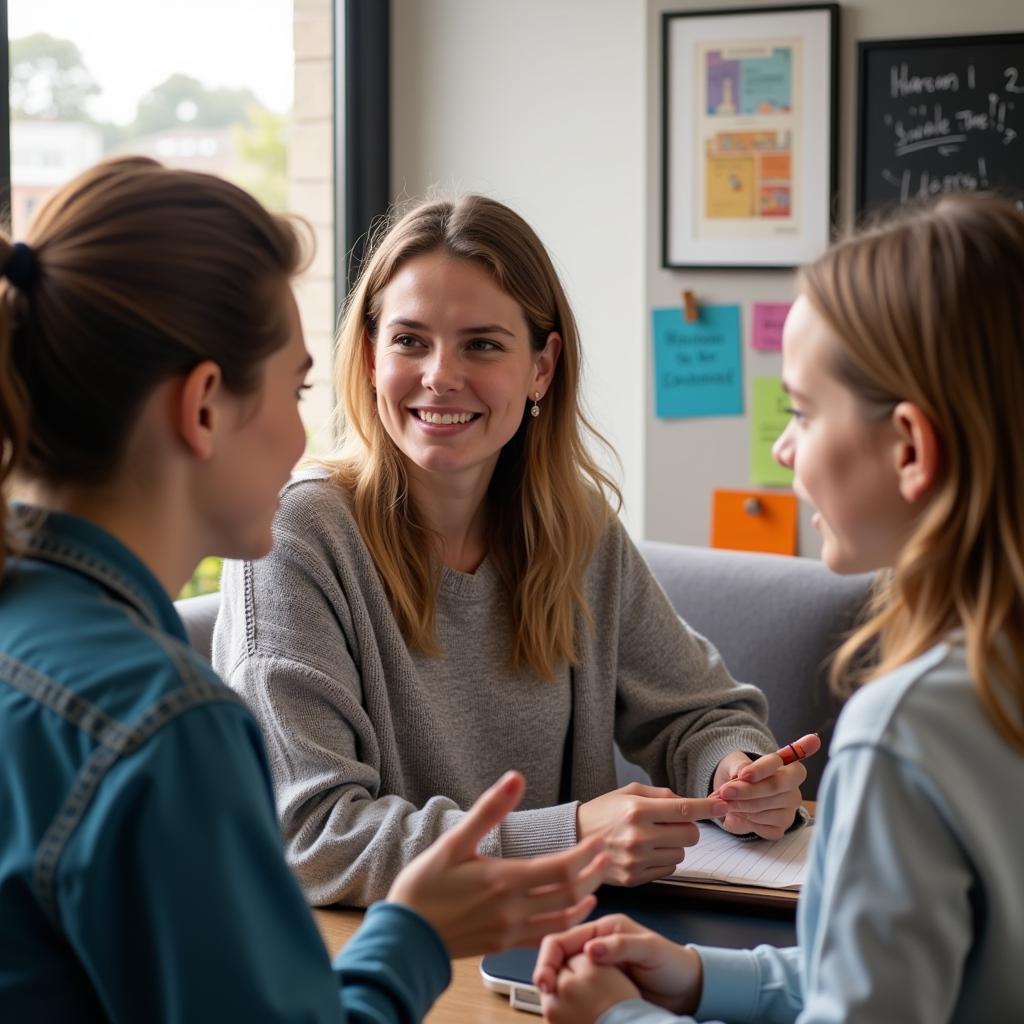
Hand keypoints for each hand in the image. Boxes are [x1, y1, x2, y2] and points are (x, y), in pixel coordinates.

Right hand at [387, 771, 608, 957]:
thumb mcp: (454, 842)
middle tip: (605, 857)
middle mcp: (513, 909)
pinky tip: (571, 912)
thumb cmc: (424, 888)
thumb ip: (488, 810)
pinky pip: (545, 936)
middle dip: (593, 875)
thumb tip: (515, 778)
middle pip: (570, 895)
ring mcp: (510, 931)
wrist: (404, 938)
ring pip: (562, 919)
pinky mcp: (503, 945)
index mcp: (504, 880)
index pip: (561, 869)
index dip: (585, 855)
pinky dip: (566, 923)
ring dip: (585, 900)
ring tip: (597, 882)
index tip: (597, 840)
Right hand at [535, 914, 701, 1015]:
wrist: (688, 990)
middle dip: (547, 972)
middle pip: (558, 955)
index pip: (565, 937)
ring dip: (554, 986)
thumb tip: (590, 948)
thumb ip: (621, 945)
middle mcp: (596, 945)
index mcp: (604, 929)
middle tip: (545, 994)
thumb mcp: (650, 949)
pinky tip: (564, 1009)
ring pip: (563, 973)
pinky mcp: (601, 987)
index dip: (550, 957)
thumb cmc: (672, 964)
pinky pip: (576, 990)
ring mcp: (597, 967)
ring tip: (550, 1004)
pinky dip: (566, 998)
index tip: (546, 980)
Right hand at [577, 783, 726, 885]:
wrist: (574, 837)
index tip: (722, 805)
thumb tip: (689, 802)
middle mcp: (638, 837)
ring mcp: (636, 861)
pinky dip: (664, 860)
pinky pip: (669, 870)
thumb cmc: (604, 811)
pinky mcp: (634, 878)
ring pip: (681, 855)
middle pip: (690, 835)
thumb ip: (662, 795)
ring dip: (674, 845)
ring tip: (653, 838)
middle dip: (687, 828)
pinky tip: (646, 851)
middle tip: (671, 824)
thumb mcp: (629, 792)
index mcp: (638, 811)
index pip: (684, 810)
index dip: (707, 807)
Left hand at [712, 748, 808, 839]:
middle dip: (747, 790)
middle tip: (725, 792)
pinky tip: (735, 814)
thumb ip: (738, 766)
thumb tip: (742, 772)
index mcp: (786, 767)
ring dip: (740, 806)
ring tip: (724, 802)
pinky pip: (762, 828)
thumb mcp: (736, 764)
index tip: (743, 775)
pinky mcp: (779, 829)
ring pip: (765, 810)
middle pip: (774, 787)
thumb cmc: (740, 774)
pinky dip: (744, 821)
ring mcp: (788, 811)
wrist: (735, 794)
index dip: (760, 769)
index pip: (780, 764)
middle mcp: (792, 790)